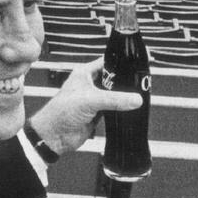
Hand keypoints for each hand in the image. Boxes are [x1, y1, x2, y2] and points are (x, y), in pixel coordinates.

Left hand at [26, 59, 140, 156]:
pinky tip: (133, 109)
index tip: (137, 63)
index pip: (107, 62)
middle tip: (143, 81)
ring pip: (115, 94)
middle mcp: (90, 84)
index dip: (121, 62)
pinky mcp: (98, 113)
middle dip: (126, 81)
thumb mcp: (90, 101)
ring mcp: (94, 99)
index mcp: (84, 73)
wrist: (54, 135)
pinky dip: (122, 109)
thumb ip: (114, 99)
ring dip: (125, 96)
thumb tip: (135, 99)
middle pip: (113, 79)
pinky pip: (114, 108)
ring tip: (142, 94)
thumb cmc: (61, 112)